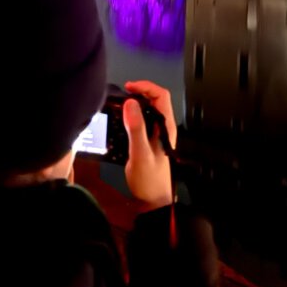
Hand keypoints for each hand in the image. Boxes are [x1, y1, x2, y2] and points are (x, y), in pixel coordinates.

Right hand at [122, 80, 176, 210]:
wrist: (152, 200)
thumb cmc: (148, 179)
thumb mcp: (140, 153)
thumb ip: (136, 128)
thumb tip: (130, 103)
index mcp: (165, 126)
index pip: (161, 96)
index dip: (146, 87)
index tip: (128, 87)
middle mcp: (163, 127)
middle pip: (155, 100)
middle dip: (140, 91)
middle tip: (122, 93)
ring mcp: (157, 134)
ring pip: (149, 109)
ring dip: (136, 102)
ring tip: (120, 103)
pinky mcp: (149, 140)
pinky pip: (143, 120)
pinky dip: (133, 114)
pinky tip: (121, 119)